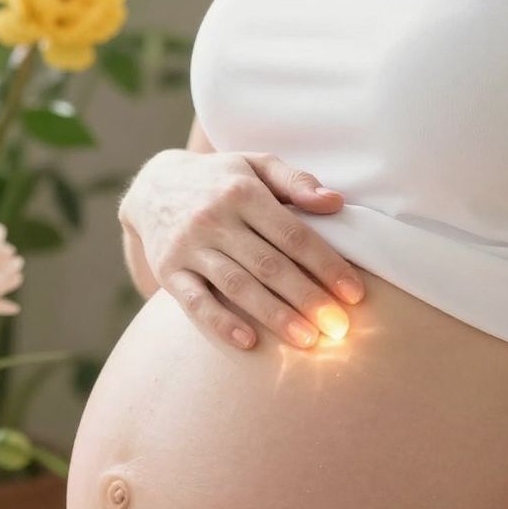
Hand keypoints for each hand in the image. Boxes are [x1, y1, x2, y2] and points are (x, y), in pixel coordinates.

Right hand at [118, 148, 366, 352]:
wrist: (153, 187)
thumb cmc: (220, 179)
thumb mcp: (256, 165)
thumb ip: (296, 182)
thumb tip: (336, 202)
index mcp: (243, 192)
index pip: (293, 234)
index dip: (327, 265)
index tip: (354, 294)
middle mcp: (215, 219)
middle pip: (269, 265)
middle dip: (308, 298)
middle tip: (339, 328)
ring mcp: (189, 247)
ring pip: (237, 286)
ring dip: (275, 316)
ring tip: (308, 340)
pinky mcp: (168, 271)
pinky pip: (195, 302)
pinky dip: (221, 323)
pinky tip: (249, 342)